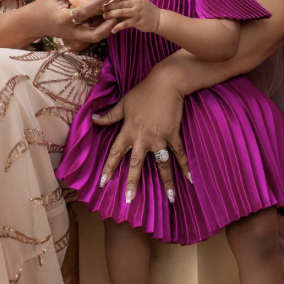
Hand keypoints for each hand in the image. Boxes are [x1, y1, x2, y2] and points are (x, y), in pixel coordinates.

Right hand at [26, 0, 115, 48]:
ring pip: (96, 36)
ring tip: (116, 11)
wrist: (33, 23)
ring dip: (108, 26)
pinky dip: (102, 25)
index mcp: (64, 19)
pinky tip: (108, 14)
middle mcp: (71, 31)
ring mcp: (75, 36)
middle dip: (109, 25)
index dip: (99, 2)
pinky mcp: (77, 36)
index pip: (85, 11)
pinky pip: (93, 33)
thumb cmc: (44, 5)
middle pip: (95, 35)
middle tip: (118, 10)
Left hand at [92, 69, 189, 203]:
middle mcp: (142, 138)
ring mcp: (159, 138)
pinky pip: (179, 153)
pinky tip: (190, 179)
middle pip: (136, 164)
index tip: (102, 184)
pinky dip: (185, 166)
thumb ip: (109, 115)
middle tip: (129, 200)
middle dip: (132, 183)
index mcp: (128, 131)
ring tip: (170, 198)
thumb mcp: (124, 103)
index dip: (108, 168)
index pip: (115, 153)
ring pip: (161, 164)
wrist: (166, 82)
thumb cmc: (143, 91)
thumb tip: (92, 118)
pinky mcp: (173, 134)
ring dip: (166, 181)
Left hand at [103, 0, 161, 34]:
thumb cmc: (147, 9)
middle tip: (102, 8)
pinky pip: (125, 24)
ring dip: (111, 15)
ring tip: (104, 16)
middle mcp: (136, 4)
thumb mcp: (141, 1)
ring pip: (121, 13)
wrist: (158, 19)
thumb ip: (131, 0)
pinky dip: (118, 27)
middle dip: (110, 5)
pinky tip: (113, 30)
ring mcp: (137, 13)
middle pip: (120, 3)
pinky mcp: (137, 22)